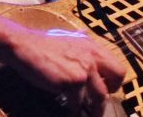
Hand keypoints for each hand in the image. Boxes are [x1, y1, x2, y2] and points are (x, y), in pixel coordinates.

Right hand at [6, 27, 126, 115]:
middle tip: (100, 102)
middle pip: (118, 78)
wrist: (25, 45)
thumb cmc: (42, 42)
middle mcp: (93, 56)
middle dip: (110, 93)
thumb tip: (85, 33)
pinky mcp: (72, 82)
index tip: (105, 88)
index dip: (113, 79)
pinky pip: (78, 104)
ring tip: (89, 115)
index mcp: (93, 46)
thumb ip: (79, 38)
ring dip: (95, 110)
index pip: (116, 65)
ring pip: (100, 96)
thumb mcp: (67, 36)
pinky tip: (69, 113)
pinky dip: (74, 112)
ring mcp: (84, 69)